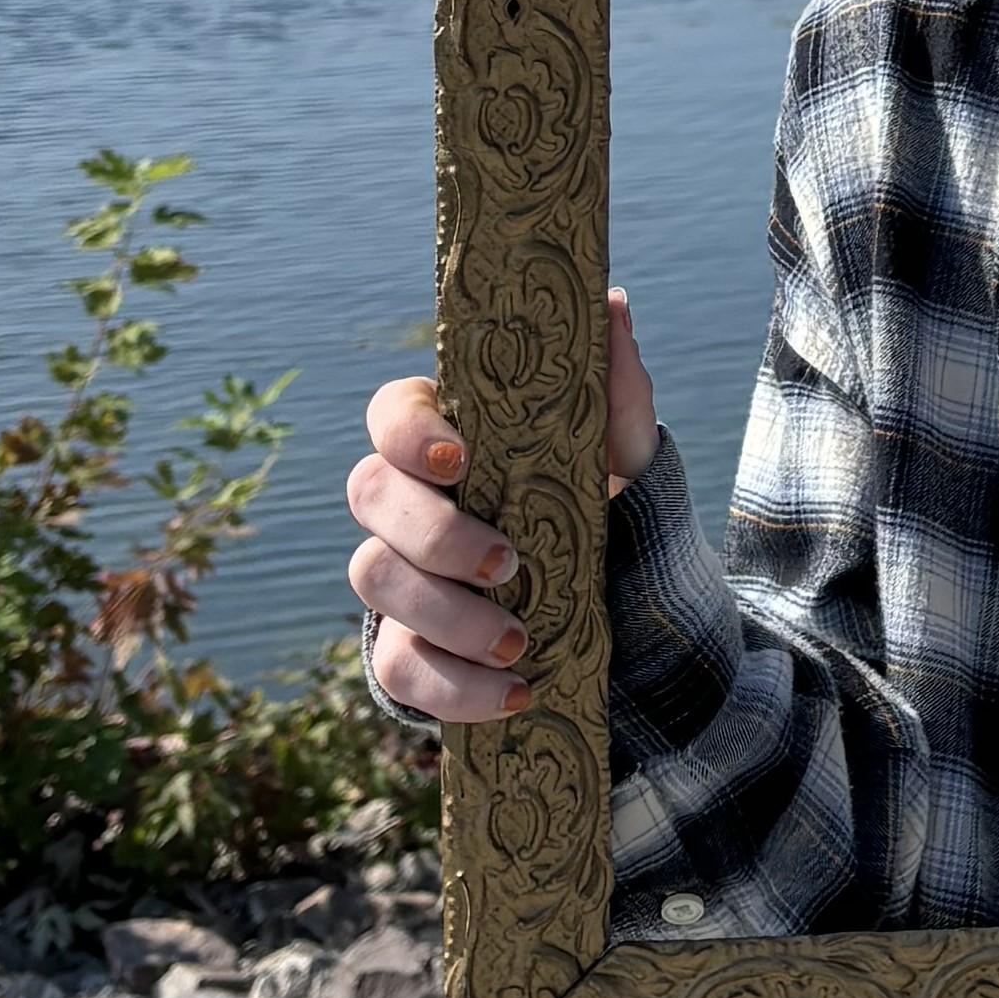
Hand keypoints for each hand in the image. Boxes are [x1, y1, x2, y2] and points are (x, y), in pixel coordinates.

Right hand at [348, 289, 657, 730]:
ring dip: (445, 613)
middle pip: (367, 495)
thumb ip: (615, 388)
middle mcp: (407, 504)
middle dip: (432, 532)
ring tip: (521, 639)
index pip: (389, 413)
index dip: (407, 431)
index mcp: (446, 439)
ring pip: (372, 579)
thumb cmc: (607, 511)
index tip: (462, 457)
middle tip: (507, 562)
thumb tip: (612, 306)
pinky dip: (454, 687)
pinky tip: (515, 691)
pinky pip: (399, 670)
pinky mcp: (409, 651)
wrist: (632, 616)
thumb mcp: (626, 454)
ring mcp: (399, 579)